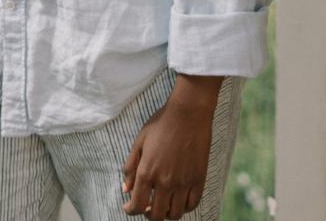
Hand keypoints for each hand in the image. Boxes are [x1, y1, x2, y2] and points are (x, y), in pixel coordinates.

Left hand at [122, 74, 221, 218]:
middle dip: (147, 214)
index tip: (128, 207)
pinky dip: (183, 207)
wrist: (188, 114)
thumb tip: (126, 190)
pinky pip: (192, 204)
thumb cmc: (160, 125)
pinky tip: (177, 199)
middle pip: (156, 215)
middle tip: (145, 206)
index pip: (137, 205)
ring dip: (165, 213)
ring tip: (161, 203)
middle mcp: (166, 181)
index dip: (130, 210)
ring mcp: (184, 182)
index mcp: (147, 172)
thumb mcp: (139, 143)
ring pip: (175, 214)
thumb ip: (130, 168)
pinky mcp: (199, 180)